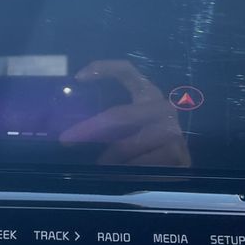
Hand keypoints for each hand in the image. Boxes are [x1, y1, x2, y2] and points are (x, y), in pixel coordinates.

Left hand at [59, 60, 190, 166]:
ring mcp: (172, 131)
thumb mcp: (126, 126)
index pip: (127, 71)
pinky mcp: (178, 155)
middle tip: (66, 140)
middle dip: (89, 129)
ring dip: (108, 159)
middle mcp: (162, 108)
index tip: (78, 77)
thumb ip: (107, 122)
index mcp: (149, 93)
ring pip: (125, 146)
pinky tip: (123, 175)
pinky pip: (138, 165)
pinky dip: (125, 173)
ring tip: (100, 165)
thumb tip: (71, 130)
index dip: (103, 68)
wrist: (175, 171)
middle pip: (119, 116)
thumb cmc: (143, 144)